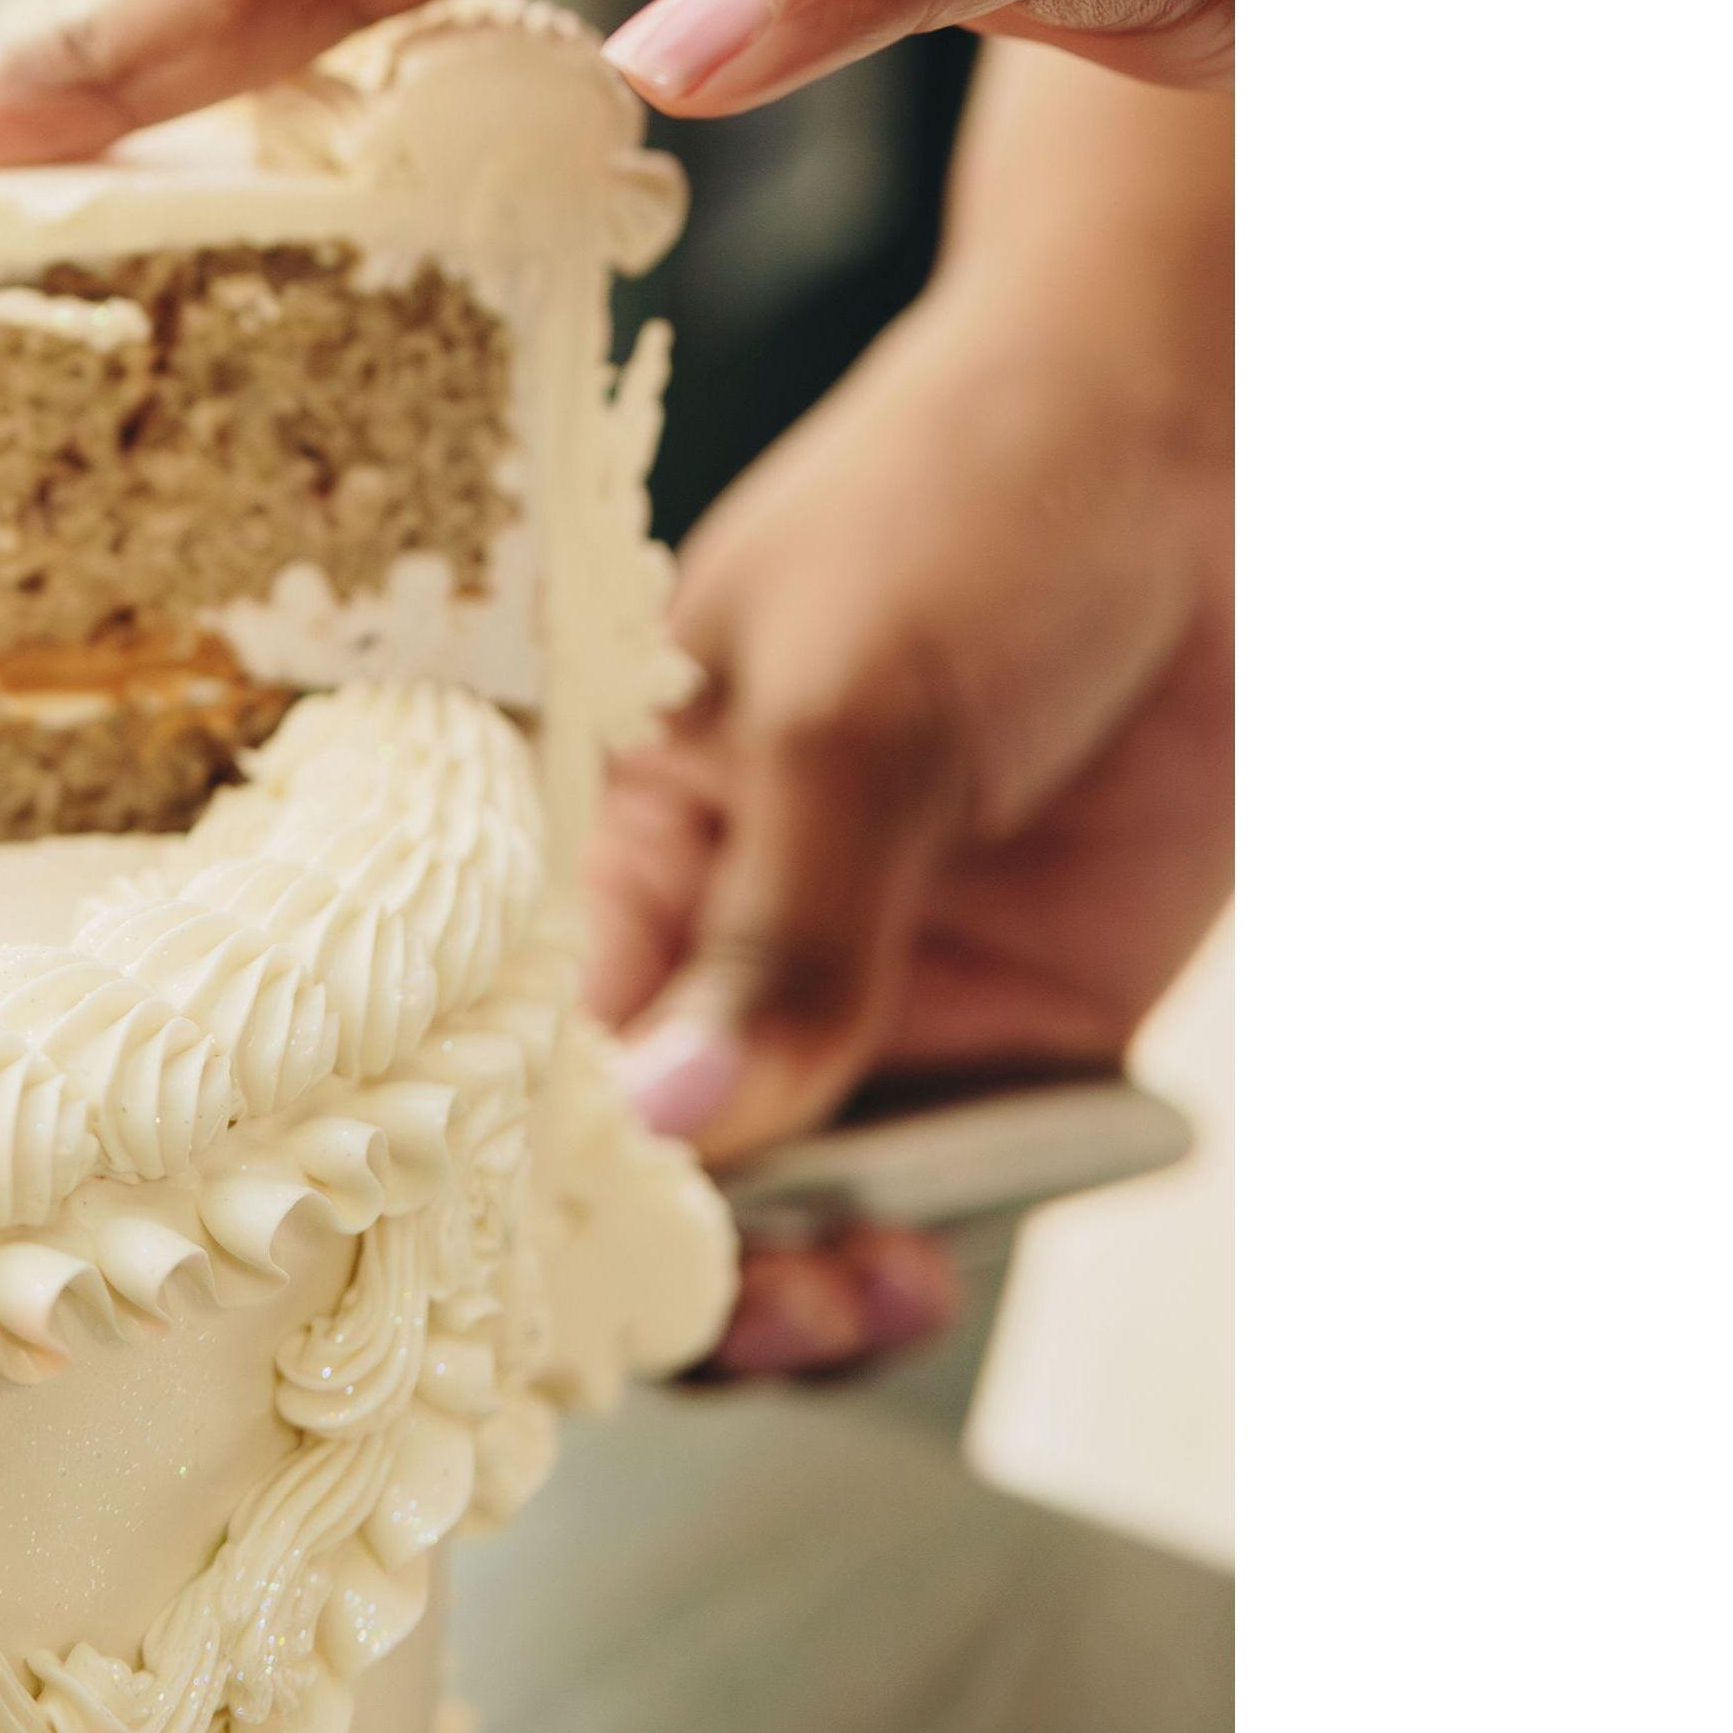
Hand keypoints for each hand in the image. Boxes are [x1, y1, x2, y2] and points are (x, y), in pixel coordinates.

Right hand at [590, 61, 1234, 1375]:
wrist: (1197, 428)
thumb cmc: (969, 495)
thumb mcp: (854, 704)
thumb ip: (782, 932)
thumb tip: (678, 1133)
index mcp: (615, 832)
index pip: (535, 1051)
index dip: (552, 1185)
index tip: (607, 1278)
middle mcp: (719, 931)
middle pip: (660, 1166)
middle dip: (693, 1266)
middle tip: (773, 1304)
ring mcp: (867, 983)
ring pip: (800, 1206)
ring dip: (815, 1284)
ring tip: (866, 1294)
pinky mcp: (1014, 1018)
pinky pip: (951, 1177)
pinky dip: (939, 1242)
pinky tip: (940, 1253)